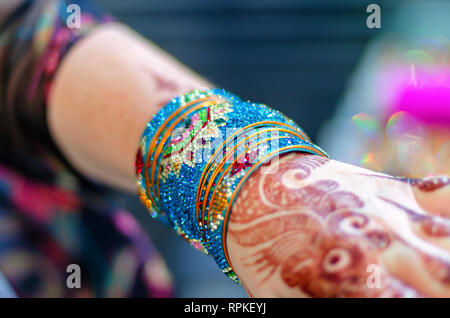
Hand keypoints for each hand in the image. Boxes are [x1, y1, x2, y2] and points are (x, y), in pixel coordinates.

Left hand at [227, 153, 449, 296]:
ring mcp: (389, 212)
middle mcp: (381, 246)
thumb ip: (321, 307)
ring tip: (442, 271)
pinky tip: (447, 227)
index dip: (422, 305)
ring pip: (448, 241)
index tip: (413, 301)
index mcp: (354, 281)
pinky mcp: (391, 187)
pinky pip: (441, 194)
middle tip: (432, 290)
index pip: (412, 304)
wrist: (255, 186)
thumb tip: (362, 301)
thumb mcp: (286, 299)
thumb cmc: (266, 252)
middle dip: (444, 286)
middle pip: (443, 277)